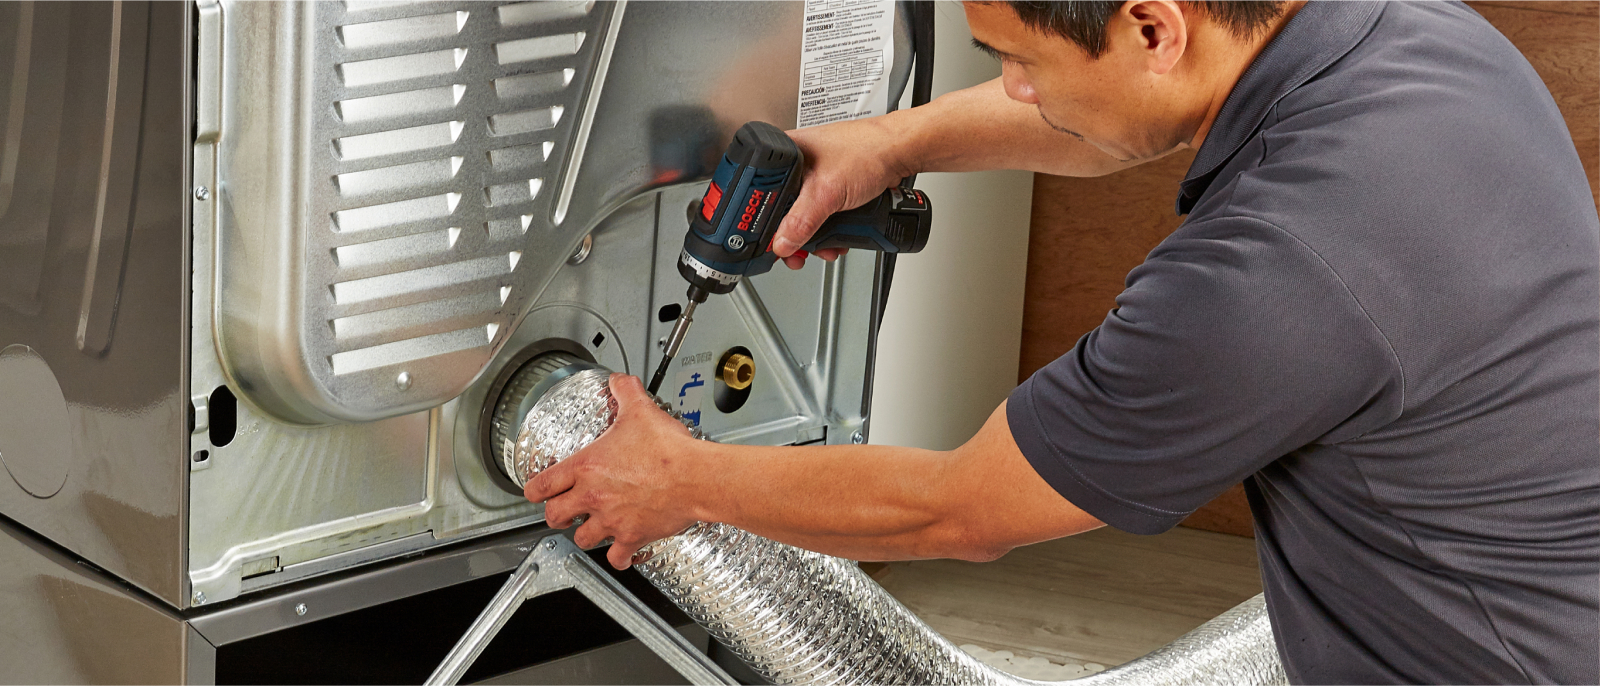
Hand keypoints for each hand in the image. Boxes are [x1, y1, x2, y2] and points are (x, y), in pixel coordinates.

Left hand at [525, 374, 707, 568]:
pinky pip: (617, 557)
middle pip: (555, 516)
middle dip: (556, 515)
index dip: (534, 490)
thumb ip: (625, 392)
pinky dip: (617, 557)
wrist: (695, 477)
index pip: (542, 484)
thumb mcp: (641, 411)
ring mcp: (611, 520)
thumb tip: (619, 381)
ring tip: (590, 528)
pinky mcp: (632, 536)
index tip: (536, 492)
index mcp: (587, 467)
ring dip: (584, 534)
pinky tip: (620, 552)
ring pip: (582, 539)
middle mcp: (593, 496)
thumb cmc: (669, 450)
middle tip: (562, 512)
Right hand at [773, 116, 914, 269]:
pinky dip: (830, 231)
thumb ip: (801, 221)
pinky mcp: (835, 187)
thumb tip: (782, 243)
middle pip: (783, 209)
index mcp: (786, 153)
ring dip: (815, 237)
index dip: (763, 220)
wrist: (900, 152)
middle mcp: (798, 164)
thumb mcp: (827, 192)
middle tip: (797, 252)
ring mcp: (817, 176)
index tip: (770, 242)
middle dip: (795, 236)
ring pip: (806, 216)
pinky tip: (837, 239)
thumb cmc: (867, 150)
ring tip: (825, 246)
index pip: (762, 193)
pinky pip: (823, 215)